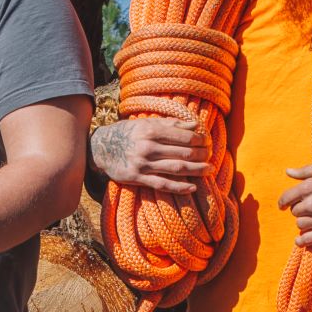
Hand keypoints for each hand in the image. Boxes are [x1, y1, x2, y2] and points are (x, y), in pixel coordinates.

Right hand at [94, 117, 208, 194]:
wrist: (100, 148)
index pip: (183, 136)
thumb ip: (170, 124)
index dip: (199, 140)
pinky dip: (179, 187)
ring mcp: (143, 164)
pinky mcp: (137, 178)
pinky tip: (192, 187)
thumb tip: (195, 125)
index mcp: (151, 130)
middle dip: (201, 155)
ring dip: (196, 170)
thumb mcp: (146, 123)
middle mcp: (148, 147)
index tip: (208, 142)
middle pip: (183, 152)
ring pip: (176, 168)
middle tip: (211, 156)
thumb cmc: (127, 133)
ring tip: (209, 170)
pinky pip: (162, 184)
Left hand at [280, 161, 311, 243]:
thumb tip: (287, 172)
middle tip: (310, 208)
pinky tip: (300, 240)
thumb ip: (306, 171)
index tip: (283, 205)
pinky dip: (301, 241)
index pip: (287, 197)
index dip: (283, 202)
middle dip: (300, 210)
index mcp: (311, 186)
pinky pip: (308, 239)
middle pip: (295, 211)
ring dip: (304, 222)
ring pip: (301, 224)